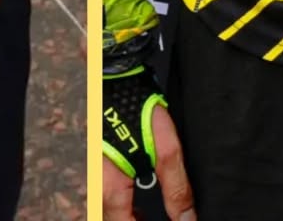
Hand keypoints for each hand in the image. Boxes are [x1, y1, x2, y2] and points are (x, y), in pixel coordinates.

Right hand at [103, 78, 194, 220]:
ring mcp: (96, 179)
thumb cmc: (136, 104)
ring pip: (112, 215)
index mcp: (110, 189)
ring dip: (133, 219)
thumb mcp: (164, 146)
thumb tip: (187, 220)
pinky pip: (111, 202)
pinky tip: (144, 208)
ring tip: (158, 217)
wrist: (114, 75)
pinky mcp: (99, 169)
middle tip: (171, 220)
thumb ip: (176, 186)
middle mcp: (98, 189)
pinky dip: (128, 210)